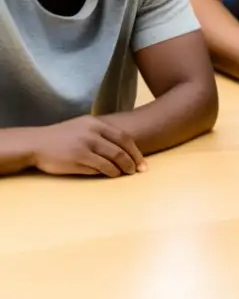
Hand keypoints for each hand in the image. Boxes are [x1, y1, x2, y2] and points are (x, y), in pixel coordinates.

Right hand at [31, 116, 146, 177]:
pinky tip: (112, 174)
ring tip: (126, 173)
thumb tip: (123, 147)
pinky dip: (109, 172)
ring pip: (112, 159)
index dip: (135, 150)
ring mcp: (84, 146)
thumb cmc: (62, 137)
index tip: (142, 160)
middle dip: (133, 161)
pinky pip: (100, 167)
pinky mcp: (77, 158)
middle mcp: (92, 133)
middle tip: (138, 170)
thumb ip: (101, 133)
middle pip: (120, 149)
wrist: (36, 143)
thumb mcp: (83, 127)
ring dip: (122, 168)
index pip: (124, 137)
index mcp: (96, 123)